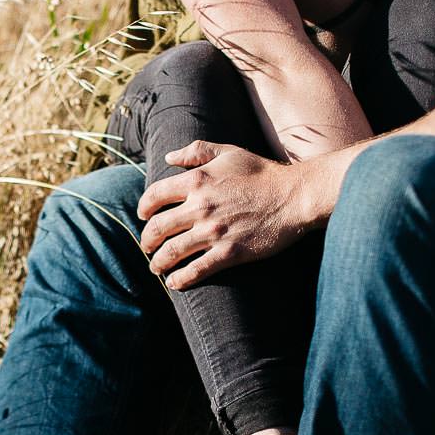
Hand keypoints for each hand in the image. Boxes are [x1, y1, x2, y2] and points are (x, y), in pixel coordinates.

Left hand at [136, 140, 312, 288]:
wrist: (293, 197)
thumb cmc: (261, 173)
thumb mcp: (228, 152)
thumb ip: (196, 151)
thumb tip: (168, 157)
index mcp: (197, 181)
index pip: (155, 195)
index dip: (143, 207)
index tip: (142, 215)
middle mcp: (200, 206)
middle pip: (158, 227)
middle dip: (146, 240)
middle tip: (146, 246)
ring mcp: (213, 232)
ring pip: (172, 252)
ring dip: (158, 262)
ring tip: (156, 267)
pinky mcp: (229, 253)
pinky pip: (196, 270)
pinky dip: (180, 279)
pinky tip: (174, 283)